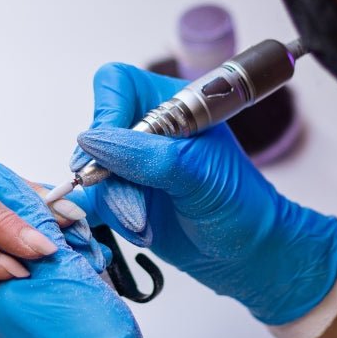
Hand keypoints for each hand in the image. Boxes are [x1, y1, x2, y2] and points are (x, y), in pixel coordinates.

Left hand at [0, 161, 175, 337]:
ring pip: (51, 277)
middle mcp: (1, 314)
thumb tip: (6, 184)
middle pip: (31, 252)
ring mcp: (23, 333)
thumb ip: (34, 223)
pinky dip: (82, 295)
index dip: (46, 218)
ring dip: (79, 270)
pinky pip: (61, 304)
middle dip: (67, 247)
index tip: (70, 218)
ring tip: (97, 283)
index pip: (8, 231)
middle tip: (89, 257)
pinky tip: (98, 303)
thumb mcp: (64, 266)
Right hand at [72, 63, 336, 325]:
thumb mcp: (198, 174)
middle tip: (137, 208)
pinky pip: (90, 200)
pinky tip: (137, 230)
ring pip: (89, 173)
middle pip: (95, 134)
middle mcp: (145, 128)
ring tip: (146, 225)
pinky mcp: (120, 194)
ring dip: (116, 205)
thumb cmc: (239, 204)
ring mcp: (129, 163)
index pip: (116, 85)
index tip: (107, 153)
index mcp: (172, 102)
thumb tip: (90, 141)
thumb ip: (145, 155)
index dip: (107, 113)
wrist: (247, 253)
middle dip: (112, 177)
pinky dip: (108, 218)